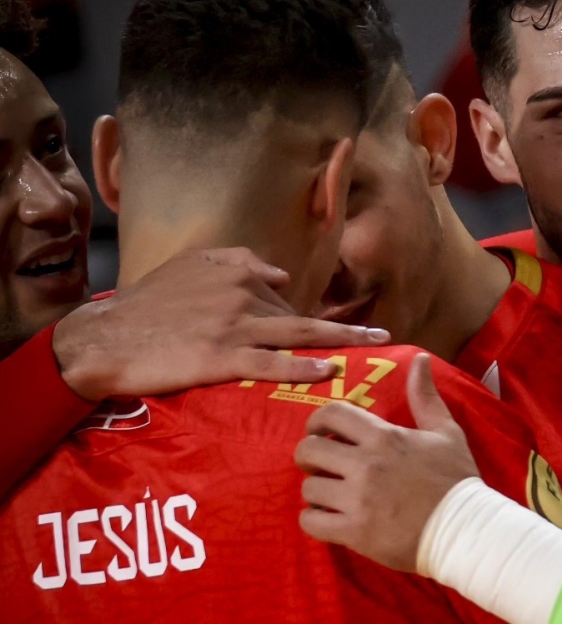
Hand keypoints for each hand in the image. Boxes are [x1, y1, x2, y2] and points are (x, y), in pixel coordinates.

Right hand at [53, 248, 389, 400]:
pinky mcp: (221, 356)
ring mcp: (234, 326)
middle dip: (346, 327)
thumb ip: (238, 262)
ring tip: (375, 347)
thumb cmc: (145, 304)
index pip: (284, 300)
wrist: (106, 336)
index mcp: (238, 273)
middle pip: (305, 315)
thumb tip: (281, 274)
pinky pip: (270, 362)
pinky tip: (326, 371)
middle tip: (382, 337)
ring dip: (342, 341)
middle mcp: (243, 294)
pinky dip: (300, 366)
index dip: (307, 323)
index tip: (335, 338)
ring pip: (299, 334)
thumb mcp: (191, 265)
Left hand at [295, 354, 479, 571]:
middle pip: (308, 450)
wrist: (464, 529)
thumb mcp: (445, 431)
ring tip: (328, 494)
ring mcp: (357, 501)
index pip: (332, 414)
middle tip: (321, 464)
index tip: (321, 431)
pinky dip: (314, 520)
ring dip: (314, 490)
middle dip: (309, 455)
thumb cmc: (455, 479)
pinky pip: (311, 523)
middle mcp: (365, 465)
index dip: (318, 420)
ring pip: (308, 488)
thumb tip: (420, 358)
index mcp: (384, 437)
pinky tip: (328, 518)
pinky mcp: (354, 533)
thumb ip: (425, 396)